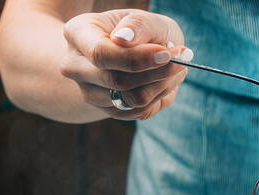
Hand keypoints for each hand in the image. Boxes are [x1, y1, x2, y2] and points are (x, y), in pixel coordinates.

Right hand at [60, 9, 190, 119]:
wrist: (136, 51)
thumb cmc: (140, 31)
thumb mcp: (143, 18)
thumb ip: (137, 25)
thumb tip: (124, 39)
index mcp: (77, 34)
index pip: (101, 53)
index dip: (137, 58)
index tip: (167, 53)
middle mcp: (75, 67)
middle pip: (117, 81)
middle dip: (158, 72)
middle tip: (183, 59)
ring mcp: (90, 92)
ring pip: (131, 100)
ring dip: (163, 85)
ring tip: (177, 68)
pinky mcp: (109, 110)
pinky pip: (140, 111)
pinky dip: (161, 96)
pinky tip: (166, 80)